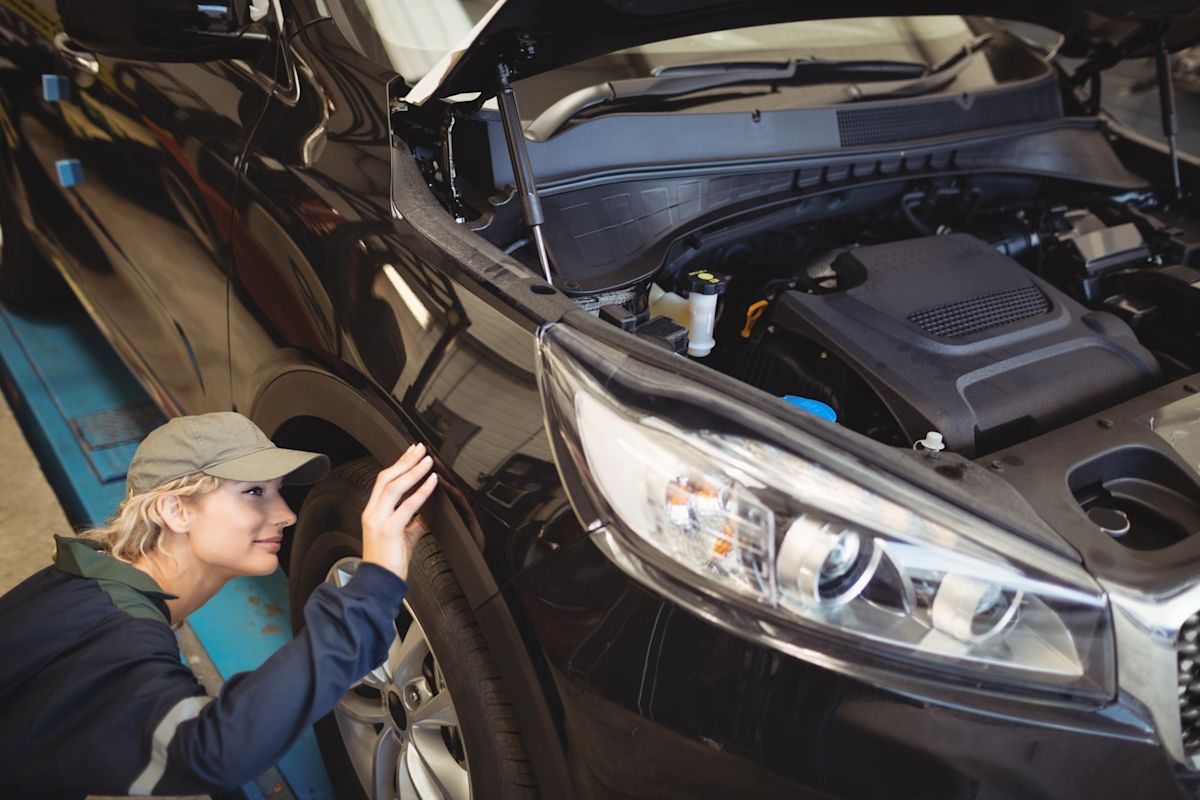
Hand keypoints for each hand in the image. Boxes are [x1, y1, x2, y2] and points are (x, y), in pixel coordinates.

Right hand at [360, 443, 437, 580]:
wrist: (379, 584)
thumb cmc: (389, 563)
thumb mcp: (402, 537)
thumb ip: (413, 522)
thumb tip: (427, 513)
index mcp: (372, 512)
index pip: (384, 481)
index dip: (398, 464)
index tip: (411, 452)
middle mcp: (372, 513)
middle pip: (387, 478)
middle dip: (405, 460)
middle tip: (420, 448)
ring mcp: (379, 520)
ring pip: (395, 487)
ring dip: (413, 470)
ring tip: (428, 460)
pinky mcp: (389, 530)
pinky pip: (408, 506)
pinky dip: (421, 491)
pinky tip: (431, 482)